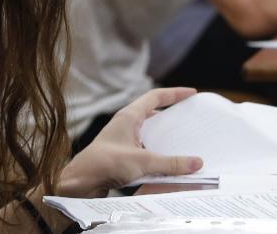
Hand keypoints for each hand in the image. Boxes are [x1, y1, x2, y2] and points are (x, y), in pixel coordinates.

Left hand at [59, 88, 200, 197]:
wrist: (80, 183)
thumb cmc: (104, 164)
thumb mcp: (142, 162)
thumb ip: (170, 163)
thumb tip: (196, 163)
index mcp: (129, 117)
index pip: (155, 97)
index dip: (174, 94)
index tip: (192, 93)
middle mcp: (126, 125)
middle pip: (154, 114)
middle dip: (173, 115)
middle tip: (191, 117)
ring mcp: (124, 140)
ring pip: (150, 134)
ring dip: (166, 137)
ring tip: (186, 141)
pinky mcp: (123, 155)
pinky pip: (146, 150)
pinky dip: (159, 153)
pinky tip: (170, 163)